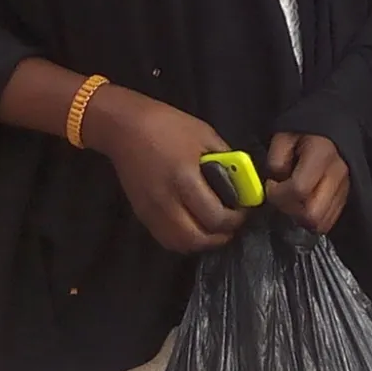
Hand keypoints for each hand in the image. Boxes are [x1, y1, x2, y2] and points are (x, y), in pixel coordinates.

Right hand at [79, 86, 246, 253]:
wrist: (126, 128)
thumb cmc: (169, 126)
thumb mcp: (206, 136)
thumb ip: (225, 161)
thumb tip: (242, 182)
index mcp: (185, 178)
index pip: (215, 216)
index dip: (235, 219)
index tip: (244, 211)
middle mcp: (166, 201)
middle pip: (196, 238)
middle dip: (220, 237)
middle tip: (232, 225)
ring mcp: (151, 210)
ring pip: (179, 244)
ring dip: (201, 243)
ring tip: (214, 229)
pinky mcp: (141, 214)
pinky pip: (165, 239)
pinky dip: (183, 240)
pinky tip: (194, 228)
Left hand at [265, 132, 351, 233]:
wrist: (329, 127)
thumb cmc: (304, 132)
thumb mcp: (283, 136)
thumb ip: (276, 159)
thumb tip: (276, 181)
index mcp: (322, 154)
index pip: (299, 189)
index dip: (278, 194)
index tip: (271, 185)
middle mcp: (338, 173)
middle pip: (313, 214)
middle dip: (291, 211)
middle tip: (281, 197)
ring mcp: (345, 187)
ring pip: (322, 223)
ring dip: (302, 218)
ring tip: (293, 200)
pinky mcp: (346, 196)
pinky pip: (329, 220)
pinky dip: (313, 219)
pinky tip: (304, 203)